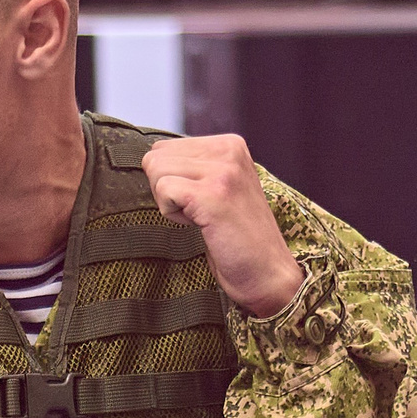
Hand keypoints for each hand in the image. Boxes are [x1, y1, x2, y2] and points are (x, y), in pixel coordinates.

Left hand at [143, 134, 304, 318]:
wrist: (267, 273)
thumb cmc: (238, 238)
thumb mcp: (220, 187)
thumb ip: (194, 167)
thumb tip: (149, 158)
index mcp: (230, 144)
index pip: (164, 147)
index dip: (171, 180)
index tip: (201, 201)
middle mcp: (228, 150)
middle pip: (155, 157)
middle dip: (166, 189)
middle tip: (199, 212)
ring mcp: (223, 171)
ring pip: (156, 170)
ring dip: (170, 203)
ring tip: (203, 218)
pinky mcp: (213, 194)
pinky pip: (164, 190)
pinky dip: (172, 214)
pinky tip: (201, 225)